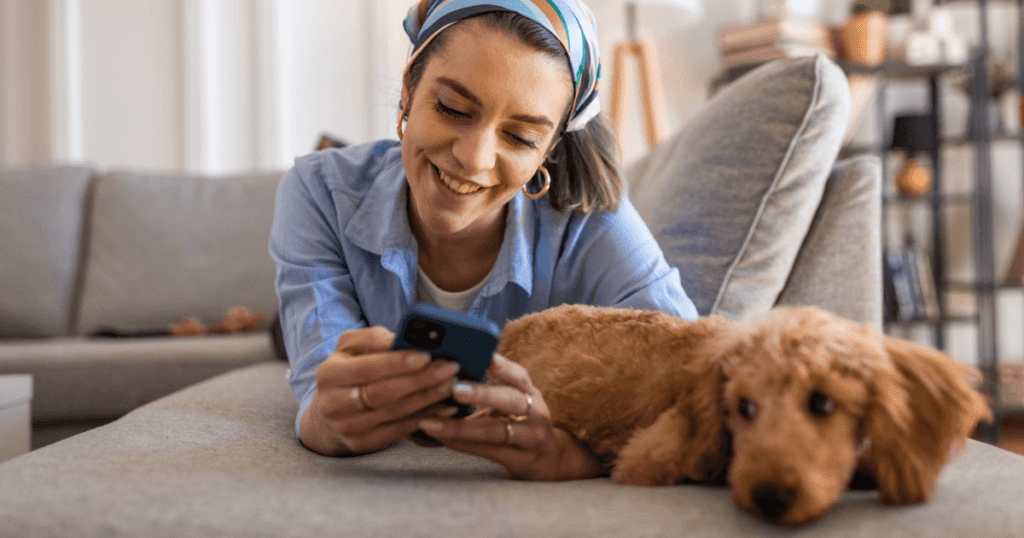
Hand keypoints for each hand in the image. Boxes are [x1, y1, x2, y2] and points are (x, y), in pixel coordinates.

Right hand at [299, 326, 461, 455]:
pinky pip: (400, 430)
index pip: (367, 368)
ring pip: (395, 412)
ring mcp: (347, 427)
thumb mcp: (352, 347)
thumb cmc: (349, 369)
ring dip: (429, 399)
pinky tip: (446, 407)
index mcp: (329, 374)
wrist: (328, 411)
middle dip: (421, 380)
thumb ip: (375, 339)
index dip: (398, 363)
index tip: (427, 356)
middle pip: (384, 393)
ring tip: (452, 385)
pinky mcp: (362, 443)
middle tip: (449, 369)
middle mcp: (333, 404)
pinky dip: (426, 418)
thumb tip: (404, 340)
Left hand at [416, 354, 601, 480]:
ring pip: (495, 431)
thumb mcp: (515, 400)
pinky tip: (441, 439)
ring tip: (431, 423)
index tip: (483, 356)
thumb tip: (452, 363)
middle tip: (454, 389)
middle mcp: (536, 413)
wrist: (549, 460)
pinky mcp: (521, 461)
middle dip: (482, 394)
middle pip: (511, 400)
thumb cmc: (522, 422)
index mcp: (531, 393)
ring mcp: (530, 439)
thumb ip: (493, 383)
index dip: (501, 366)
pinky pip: (488, 452)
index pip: (518, 375)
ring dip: (460, 427)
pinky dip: (462, 444)